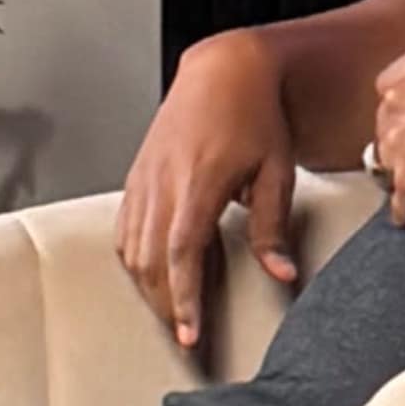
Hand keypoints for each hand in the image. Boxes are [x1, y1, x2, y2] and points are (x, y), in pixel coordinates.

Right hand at [116, 32, 300, 349]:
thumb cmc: (254, 115)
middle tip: (185, 335)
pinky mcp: (136, 176)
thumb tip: (280, 274)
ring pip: (132, 249)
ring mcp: (144, 178)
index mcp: (200, 181)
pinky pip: (124, 228)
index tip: (189, 333)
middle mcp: (164, 181)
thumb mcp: (276, 170)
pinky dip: (134, 258)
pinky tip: (152, 273)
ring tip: (173, 310)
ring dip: (149, 286)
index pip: (182, 252)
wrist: (222, 70)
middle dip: (165, 304)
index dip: (184, 297)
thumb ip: (271, 226)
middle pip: (151, 260)